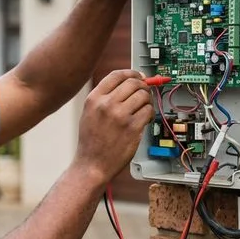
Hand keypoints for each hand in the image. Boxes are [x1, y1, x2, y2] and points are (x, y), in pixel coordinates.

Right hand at [74, 70, 153, 184]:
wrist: (91, 165)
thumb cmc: (91, 142)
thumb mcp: (89, 113)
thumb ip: (104, 97)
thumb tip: (127, 83)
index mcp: (94, 99)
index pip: (117, 75)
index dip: (132, 73)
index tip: (139, 76)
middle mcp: (106, 104)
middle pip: (133, 82)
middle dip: (143, 87)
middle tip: (144, 94)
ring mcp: (120, 116)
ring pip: (143, 95)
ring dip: (147, 101)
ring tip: (144, 110)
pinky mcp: (132, 127)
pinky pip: (148, 111)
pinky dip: (150, 114)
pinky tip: (145, 120)